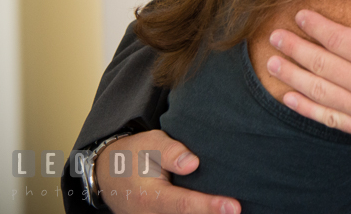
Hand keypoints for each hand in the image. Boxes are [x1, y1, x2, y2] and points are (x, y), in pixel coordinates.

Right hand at [98, 129, 239, 213]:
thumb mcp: (149, 144)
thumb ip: (170, 152)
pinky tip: (219, 210)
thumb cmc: (135, 155)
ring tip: (231, 209)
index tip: (235, 206)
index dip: (210, 207)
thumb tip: (193, 164)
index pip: (184, 205)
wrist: (109, 176)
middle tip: (240, 209)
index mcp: (149, 197)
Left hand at [267, 0, 350, 162]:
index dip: (318, 26)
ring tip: (272, 63)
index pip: (342, 39)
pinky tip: (291, 99)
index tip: (301, 15)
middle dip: (296, 48)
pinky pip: (330, 120)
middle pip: (324, 64)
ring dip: (293, 76)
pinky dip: (307, 109)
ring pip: (320, 92)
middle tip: (275, 37)